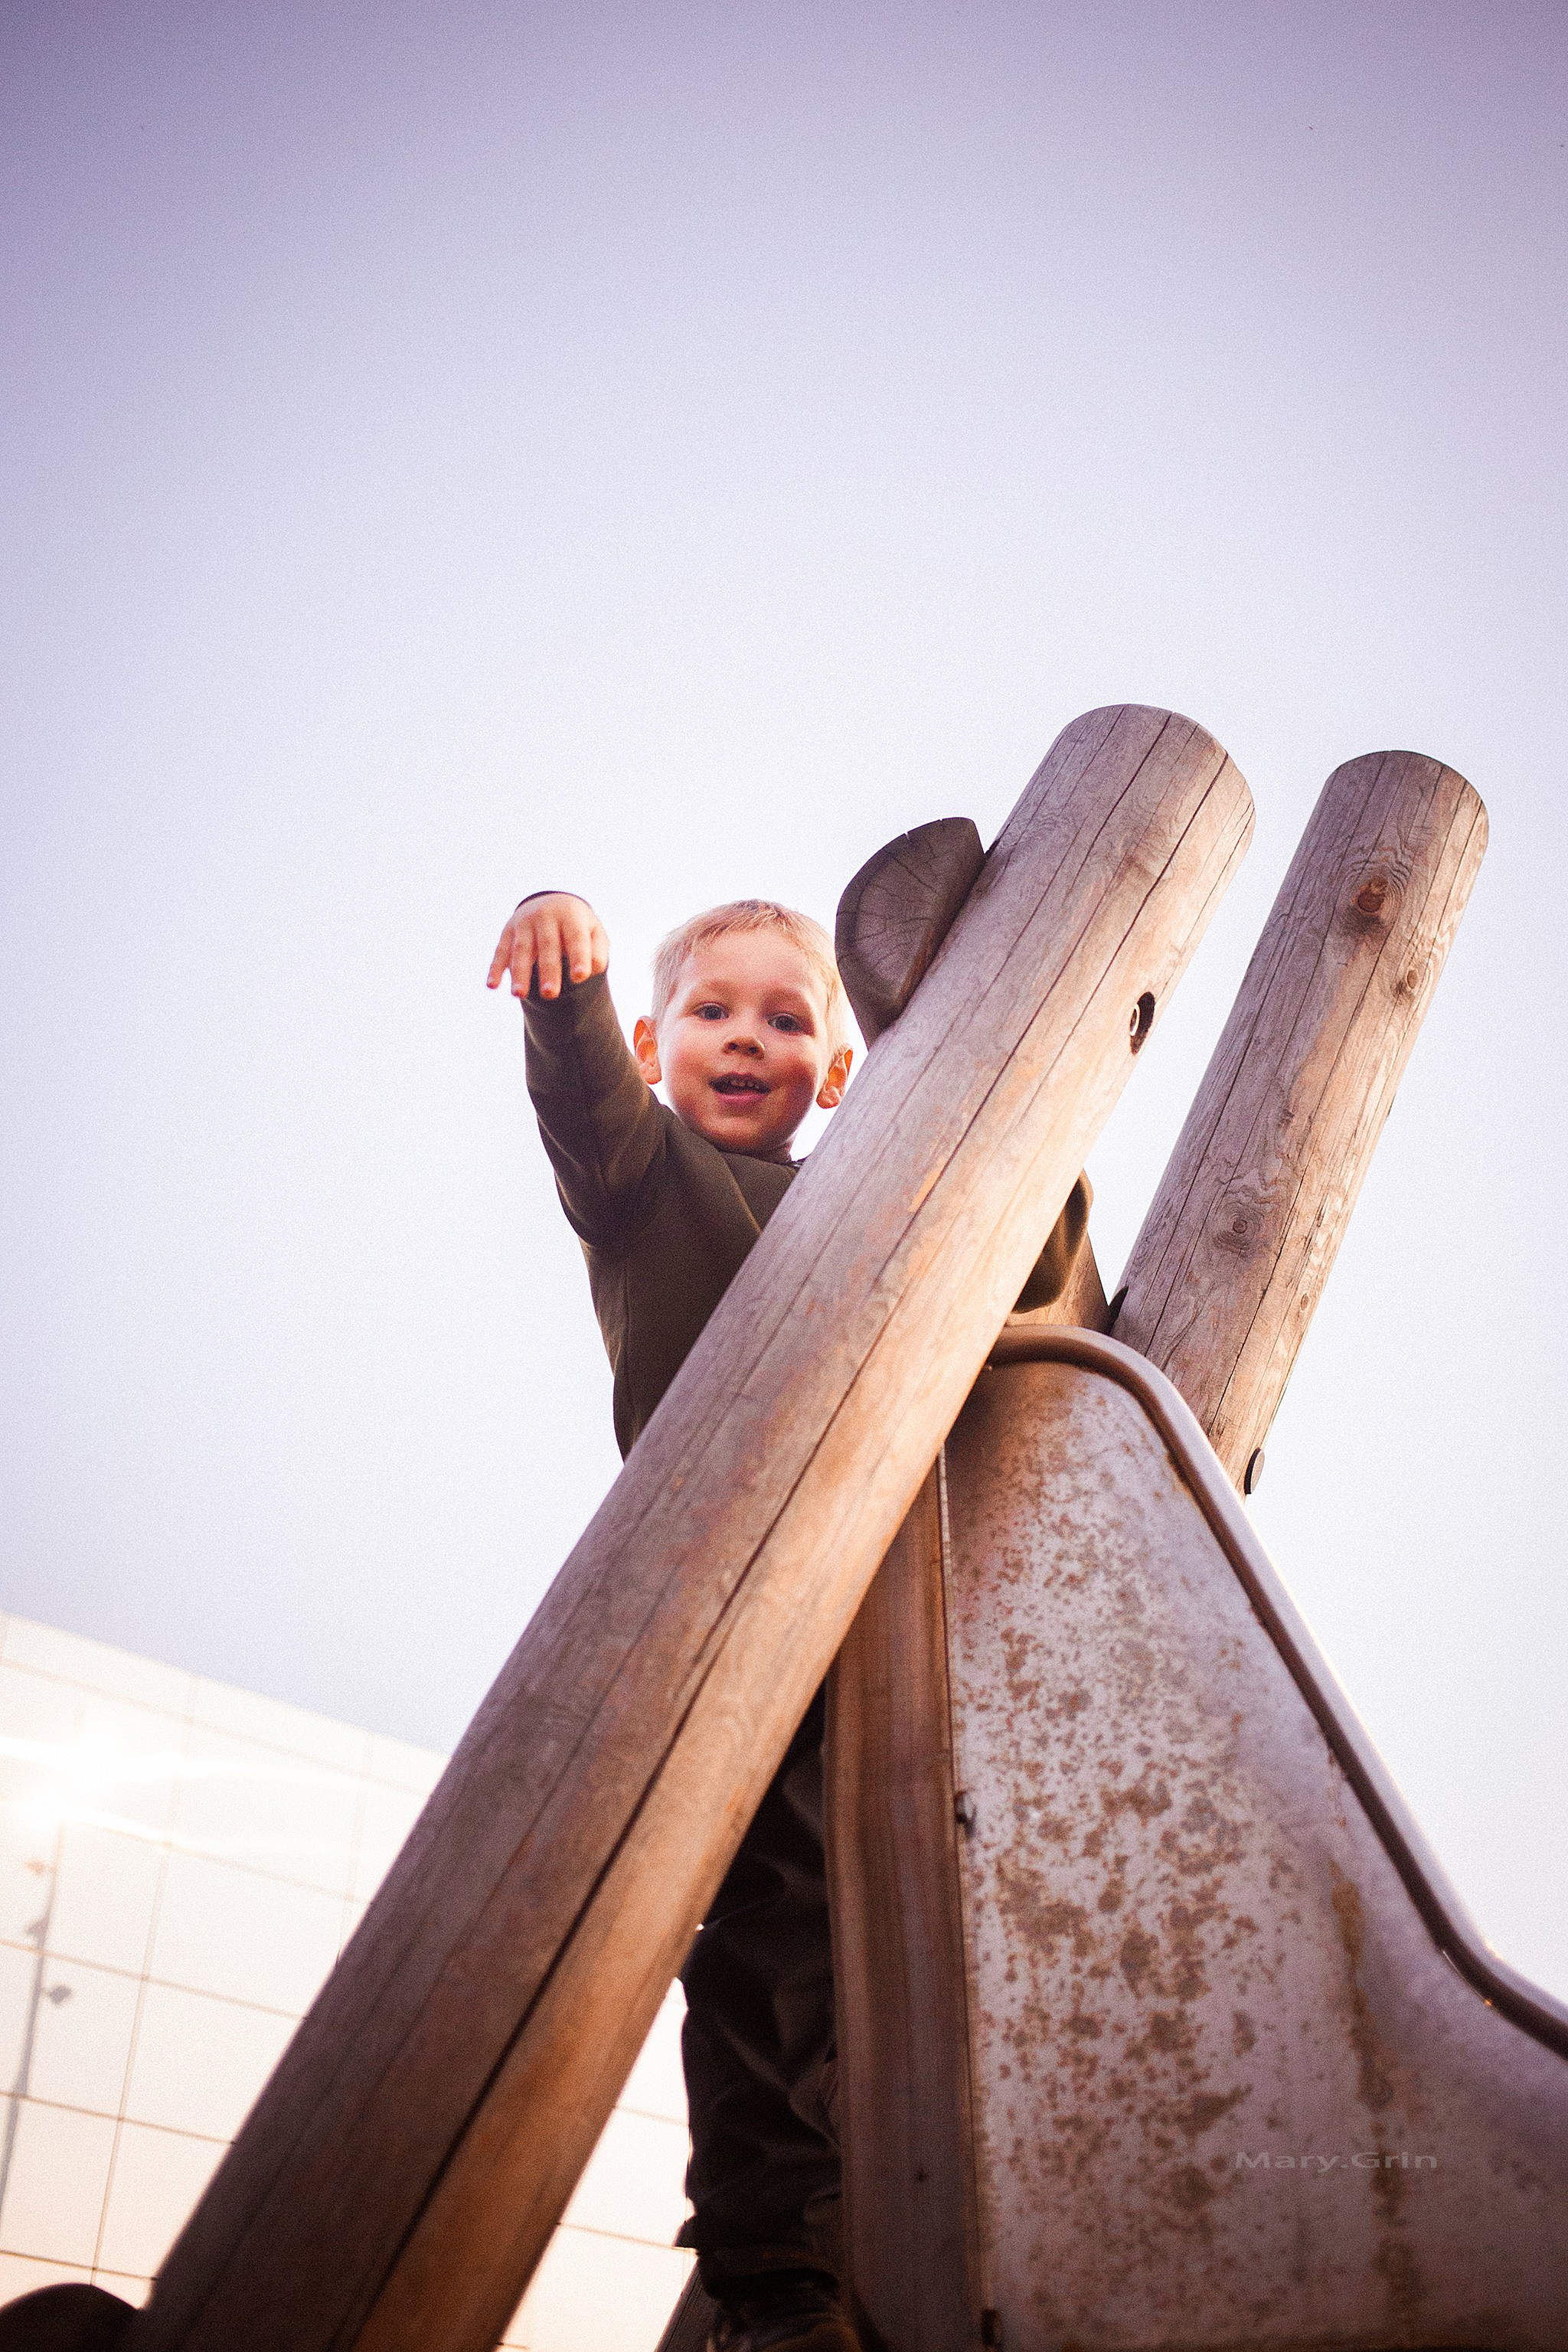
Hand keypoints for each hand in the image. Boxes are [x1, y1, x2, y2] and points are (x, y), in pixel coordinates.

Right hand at [487, 893, 609, 1001]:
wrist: (552, 903)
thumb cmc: (578, 927)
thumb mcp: (594, 933)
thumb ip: (598, 952)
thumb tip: (592, 970)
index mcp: (571, 915)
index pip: (575, 938)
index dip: (578, 957)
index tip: (580, 977)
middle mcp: (545, 916)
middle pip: (547, 946)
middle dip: (548, 971)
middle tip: (550, 994)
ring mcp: (524, 923)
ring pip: (521, 950)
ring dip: (519, 973)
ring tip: (519, 995)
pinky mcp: (508, 932)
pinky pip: (501, 952)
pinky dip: (496, 968)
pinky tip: (492, 985)